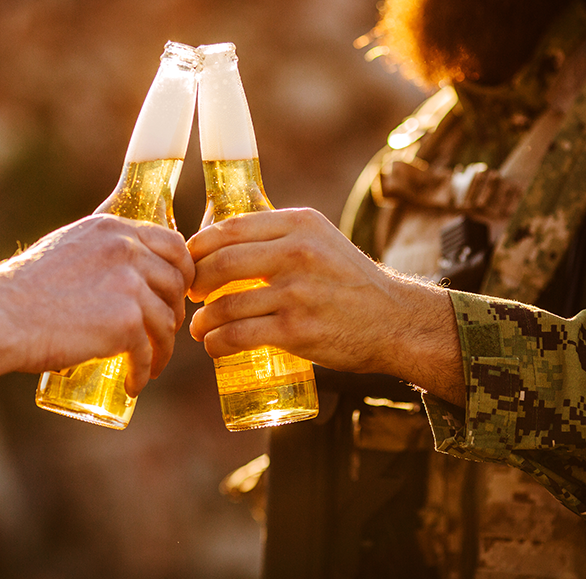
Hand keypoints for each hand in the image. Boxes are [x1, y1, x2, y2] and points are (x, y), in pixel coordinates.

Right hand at [0, 214, 193, 393]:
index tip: (177, 292)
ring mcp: (130, 285)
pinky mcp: (126, 322)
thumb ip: (99, 250)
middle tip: (162, 331)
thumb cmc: (24, 288)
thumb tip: (120, 270)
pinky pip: (148, 352)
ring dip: (162, 347)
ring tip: (148, 364)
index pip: (173, 243)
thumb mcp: (68, 247)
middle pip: (176, 283)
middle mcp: (127, 250)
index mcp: (113, 228)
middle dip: (174, 310)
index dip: (182, 271)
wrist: (2, 315)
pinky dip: (143, 371)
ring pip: (166, 321)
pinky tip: (134, 382)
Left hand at [186, 208, 464, 403]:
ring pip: (226, 304)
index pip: (230, 228)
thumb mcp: (322, 241)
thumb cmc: (352, 283)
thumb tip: (223, 245)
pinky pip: (238, 335)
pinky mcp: (296, 330)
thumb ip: (281, 238)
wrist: (395, 321)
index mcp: (300, 224)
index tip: (190, 261)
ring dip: (203, 320)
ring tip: (200, 327)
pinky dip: (216, 343)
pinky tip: (213, 346)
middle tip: (191, 293)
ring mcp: (296, 293)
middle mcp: (297, 253)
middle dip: (196, 281)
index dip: (199, 247)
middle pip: (221, 263)